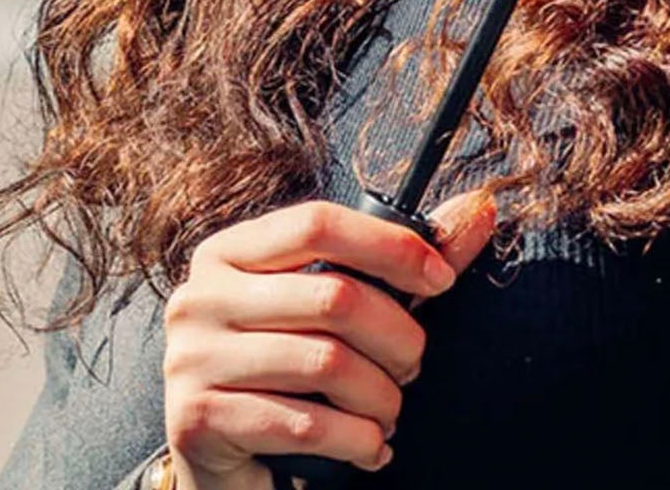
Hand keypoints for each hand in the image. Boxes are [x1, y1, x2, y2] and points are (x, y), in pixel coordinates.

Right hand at [162, 187, 497, 489]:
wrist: (221, 462)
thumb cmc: (288, 370)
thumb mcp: (333, 307)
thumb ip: (400, 258)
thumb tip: (479, 207)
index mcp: (229, 252)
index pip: (317, 222)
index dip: (389, 246)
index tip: (441, 279)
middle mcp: (199, 297)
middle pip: (332, 295)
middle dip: (396, 335)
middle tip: (415, 364)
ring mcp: (190, 358)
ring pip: (325, 362)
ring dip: (381, 395)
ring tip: (391, 411)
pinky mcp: (196, 419)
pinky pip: (304, 423)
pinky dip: (356, 440)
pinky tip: (371, 448)